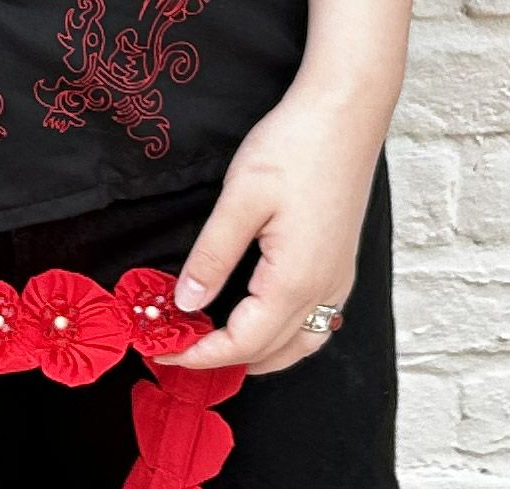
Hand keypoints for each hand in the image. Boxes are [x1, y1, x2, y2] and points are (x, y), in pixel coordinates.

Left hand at [156, 85, 387, 375]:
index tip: (162, 351)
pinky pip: (314, 326)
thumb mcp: (240, 200)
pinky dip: (282, 339)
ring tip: (214, 348)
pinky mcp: (340, 268)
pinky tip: (257, 326)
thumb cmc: (296, 145)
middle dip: (220, 360)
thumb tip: (186, 303)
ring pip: (297, 347)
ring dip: (255, 357)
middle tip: (176, 350)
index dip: (198, 355)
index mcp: (295, 281)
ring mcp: (337, 282)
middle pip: (267, 352)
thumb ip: (212, 257)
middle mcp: (322, 291)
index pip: (241, 343)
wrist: (348, 108)